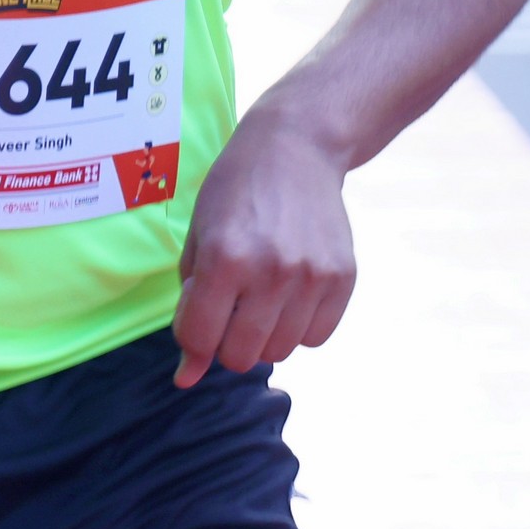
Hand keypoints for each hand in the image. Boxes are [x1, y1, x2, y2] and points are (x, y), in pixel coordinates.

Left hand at [173, 111, 356, 387]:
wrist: (295, 149)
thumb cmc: (233, 194)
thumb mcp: (197, 242)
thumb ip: (188, 310)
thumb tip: (185, 379)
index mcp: (223, 260)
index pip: (200, 339)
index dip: (192, 338)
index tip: (196, 317)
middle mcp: (271, 272)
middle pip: (243, 357)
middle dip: (226, 343)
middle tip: (228, 310)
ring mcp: (312, 276)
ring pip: (281, 351)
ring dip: (263, 335)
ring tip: (260, 296)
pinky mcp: (343, 277)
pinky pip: (317, 337)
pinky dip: (299, 327)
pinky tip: (290, 294)